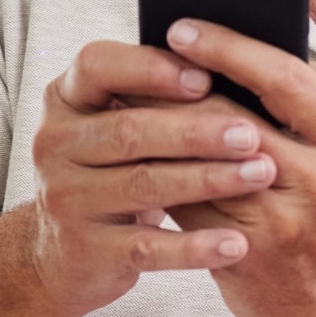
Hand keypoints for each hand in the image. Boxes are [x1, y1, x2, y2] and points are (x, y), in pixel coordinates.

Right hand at [25, 39, 281, 316]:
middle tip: (251, 135)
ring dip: (207, 179)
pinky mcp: (85, 250)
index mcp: (66, 98)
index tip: (206, 78)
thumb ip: (156, 95)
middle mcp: (56, 143)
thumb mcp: (120, 123)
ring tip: (260, 175)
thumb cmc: (116, 169)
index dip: (150, 69)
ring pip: (143, 184)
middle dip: (196, 132)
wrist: (70, 251)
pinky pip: (148, 247)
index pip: (96, 65)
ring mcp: (66, 198)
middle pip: (129, 130)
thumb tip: (229, 67)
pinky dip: (194, 246)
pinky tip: (236, 243)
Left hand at [159, 20, 315, 316]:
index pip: (285, 76)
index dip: (228, 48)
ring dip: (159, 126)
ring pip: (203, 160)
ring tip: (124, 100)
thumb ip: (311, 103)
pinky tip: (137, 153)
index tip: (183, 29)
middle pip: (234, 115)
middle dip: (179, 84)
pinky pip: (191, 204)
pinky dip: (162, 172)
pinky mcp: (248, 254)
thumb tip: (244, 48)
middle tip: (136, 62)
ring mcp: (285, 219)